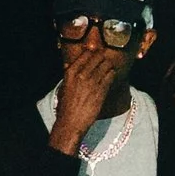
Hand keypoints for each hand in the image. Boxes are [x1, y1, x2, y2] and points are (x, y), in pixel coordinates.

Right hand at [49, 30, 131, 151]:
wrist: (71, 122)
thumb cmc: (65, 107)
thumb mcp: (63, 87)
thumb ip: (67, 75)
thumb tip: (67, 64)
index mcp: (71, 72)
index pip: (86, 54)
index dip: (93, 53)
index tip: (96, 54)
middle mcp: (82, 75)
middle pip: (98, 57)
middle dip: (103, 58)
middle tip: (105, 60)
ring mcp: (92, 82)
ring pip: (106, 65)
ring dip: (109, 66)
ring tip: (109, 68)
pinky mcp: (101, 91)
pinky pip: (110, 76)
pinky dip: (112, 74)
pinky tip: (111, 76)